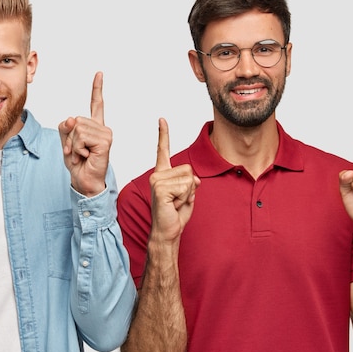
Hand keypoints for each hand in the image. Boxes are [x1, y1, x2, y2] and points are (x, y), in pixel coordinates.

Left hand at [58, 71, 111, 196]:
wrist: (84, 181)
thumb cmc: (78, 163)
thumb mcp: (66, 142)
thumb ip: (66, 127)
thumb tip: (72, 119)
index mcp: (94, 126)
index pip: (96, 104)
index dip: (97, 88)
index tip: (99, 73)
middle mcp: (102, 128)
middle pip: (76, 120)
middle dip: (69, 137)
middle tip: (76, 151)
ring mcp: (105, 134)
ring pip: (78, 128)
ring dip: (73, 144)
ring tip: (81, 154)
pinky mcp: (105, 141)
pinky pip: (82, 137)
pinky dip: (78, 148)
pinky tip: (86, 156)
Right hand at [149, 118, 200, 243]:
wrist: (167, 232)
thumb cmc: (175, 214)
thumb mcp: (188, 194)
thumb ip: (191, 182)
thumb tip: (195, 179)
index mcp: (162, 173)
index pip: (163, 150)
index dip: (163, 134)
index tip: (162, 119)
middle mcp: (157, 174)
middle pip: (188, 170)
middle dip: (190, 187)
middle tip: (178, 200)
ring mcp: (157, 181)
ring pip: (189, 178)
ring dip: (188, 194)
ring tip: (176, 203)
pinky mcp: (160, 189)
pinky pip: (185, 187)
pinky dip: (185, 198)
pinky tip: (173, 205)